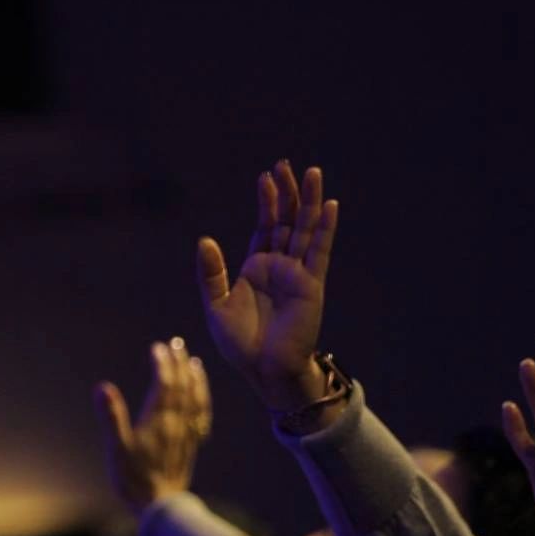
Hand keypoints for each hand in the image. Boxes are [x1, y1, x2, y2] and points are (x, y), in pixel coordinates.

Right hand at [95, 338, 210, 514]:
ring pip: (195, 399)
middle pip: (182, 387)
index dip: (162, 364)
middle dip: (179, 363)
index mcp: (159, 421)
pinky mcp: (191, 444)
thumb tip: (102, 387)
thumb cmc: (134, 479)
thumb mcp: (117, 448)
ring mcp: (187, 433)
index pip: (165, 385)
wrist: (160, 506)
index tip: (158, 347)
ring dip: (194, 378)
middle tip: (176, 343)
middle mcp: (177, 423)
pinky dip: (202, 400)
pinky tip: (200, 394)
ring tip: (193, 361)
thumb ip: (112, 416)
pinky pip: (202, 416)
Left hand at [197, 159, 340, 413]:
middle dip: (287, 193)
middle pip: (286, 221)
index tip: (265, 177)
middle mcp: (280, 267)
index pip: (265, 226)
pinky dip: (324, 228)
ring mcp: (297, 274)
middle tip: (286, 164)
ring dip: (309, 202)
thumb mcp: (216, 306)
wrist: (266, 371)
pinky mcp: (311, 286)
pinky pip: (319, 252)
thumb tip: (205, 240)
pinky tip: (329, 205)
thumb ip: (212, 273)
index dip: (266, 201)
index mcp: (257, 268)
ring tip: (312, 173)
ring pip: (305, 229)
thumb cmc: (242, 345)